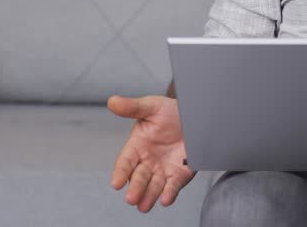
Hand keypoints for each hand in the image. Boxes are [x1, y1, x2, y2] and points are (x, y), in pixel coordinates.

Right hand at [108, 94, 195, 211]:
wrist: (194, 115)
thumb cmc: (168, 111)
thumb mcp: (151, 106)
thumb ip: (132, 107)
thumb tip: (112, 101)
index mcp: (136, 146)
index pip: (125, 162)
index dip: (120, 172)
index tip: (116, 183)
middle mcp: (147, 161)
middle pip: (138, 178)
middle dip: (135, 188)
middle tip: (131, 198)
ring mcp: (163, 169)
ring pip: (153, 186)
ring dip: (148, 196)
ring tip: (144, 205)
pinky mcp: (179, 174)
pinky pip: (173, 186)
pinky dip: (169, 193)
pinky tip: (166, 200)